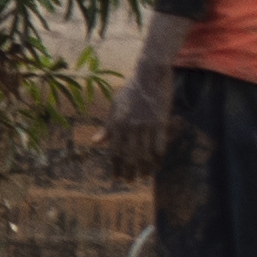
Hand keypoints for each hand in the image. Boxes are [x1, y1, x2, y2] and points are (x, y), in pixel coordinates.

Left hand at [97, 65, 173, 180]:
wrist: (150, 74)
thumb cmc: (131, 89)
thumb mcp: (115, 105)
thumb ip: (107, 126)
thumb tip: (95, 142)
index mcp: (117, 122)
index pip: (115, 150)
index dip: (116, 166)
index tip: (116, 178)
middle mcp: (130, 126)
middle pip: (130, 155)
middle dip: (129, 171)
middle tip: (130, 182)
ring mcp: (146, 125)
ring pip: (145, 154)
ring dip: (144, 168)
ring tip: (143, 177)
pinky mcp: (161, 122)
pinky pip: (159, 146)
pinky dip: (158, 158)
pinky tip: (157, 165)